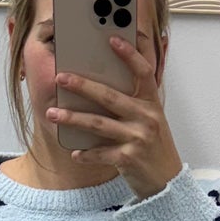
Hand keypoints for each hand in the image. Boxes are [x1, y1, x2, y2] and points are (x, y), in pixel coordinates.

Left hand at [46, 35, 183, 199]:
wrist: (166, 181)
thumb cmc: (152, 146)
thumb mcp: (150, 119)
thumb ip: (132, 101)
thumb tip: (98, 83)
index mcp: (152, 103)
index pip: (143, 72)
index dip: (130, 54)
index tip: (112, 38)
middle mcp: (147, 118)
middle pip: (110, 96)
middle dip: (83, 86)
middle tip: (60, 78)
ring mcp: (138, 138)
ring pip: (99, 124)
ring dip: (73, 118)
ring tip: (53, 113)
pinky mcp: (129, 159)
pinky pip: (100, 153)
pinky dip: (85, 153)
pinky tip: (74, 152)